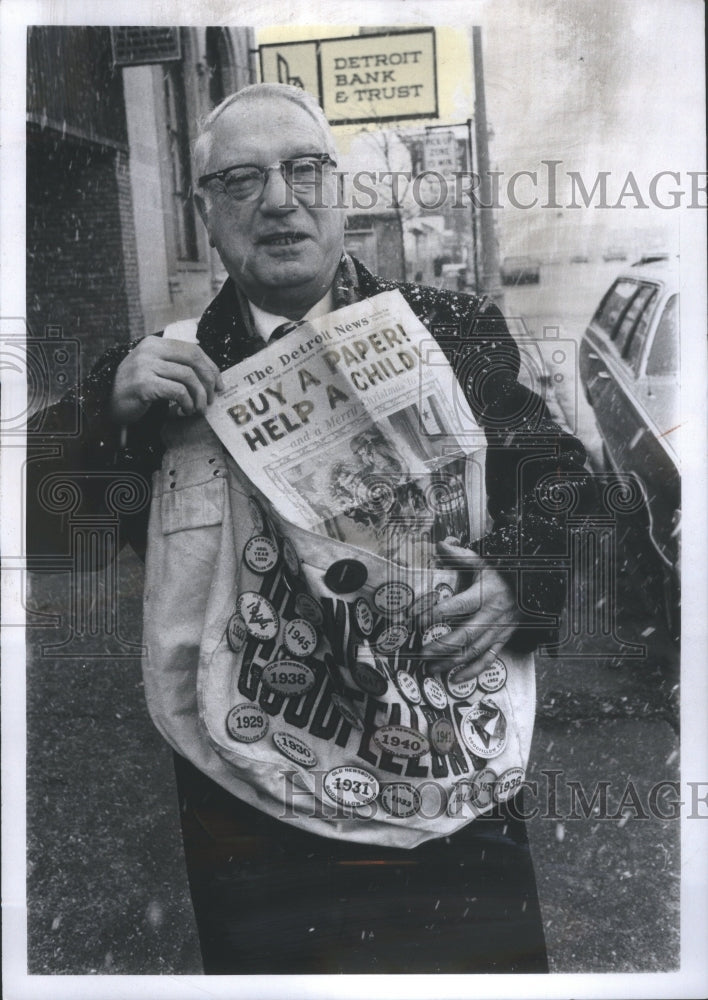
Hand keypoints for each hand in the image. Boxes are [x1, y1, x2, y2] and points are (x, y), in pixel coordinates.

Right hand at [110, 336, 223, 423]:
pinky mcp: (143, 384)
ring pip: (188, 377)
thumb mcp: (155, 370)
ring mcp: (145, 366)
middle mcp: (150, 350)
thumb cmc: (136, 390)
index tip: (219, 384)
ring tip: (196, 409)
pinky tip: (183, 411)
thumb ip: (175, 366)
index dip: (211, 367)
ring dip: (198, 397)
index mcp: (155, 344)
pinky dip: (186, 403)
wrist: (107, 404)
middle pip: (194, 359)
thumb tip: (211, 375)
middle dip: (208, 381)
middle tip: (210, 398)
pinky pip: (177, 391)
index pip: (193, 349)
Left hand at [421, 539, 516, 680]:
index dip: (436, 613)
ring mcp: (498, 631)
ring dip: (451, 662)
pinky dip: (471, 672)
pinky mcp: (502, 641)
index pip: (457, 606)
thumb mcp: (483, 562)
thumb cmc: (503, 574)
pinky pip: (488, 661)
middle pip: (464, 636)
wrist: (534, 586)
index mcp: (484, 594)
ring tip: (429, 668)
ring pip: (473, 652)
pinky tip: (454, 679)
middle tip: (421, 653)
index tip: (416, 618)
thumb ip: (460, 556)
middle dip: (441, 646)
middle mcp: (491, 615)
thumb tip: (439, 544)